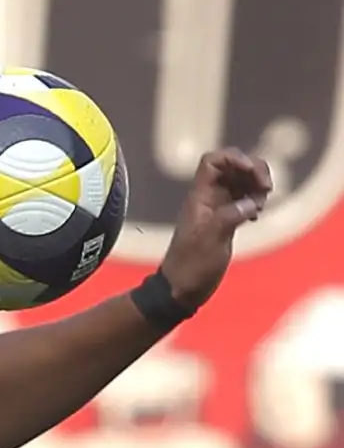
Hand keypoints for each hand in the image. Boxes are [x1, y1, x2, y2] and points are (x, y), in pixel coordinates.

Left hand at [158, 148, 272, 307]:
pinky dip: (254, 201)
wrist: (182, 289)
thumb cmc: (192, 265)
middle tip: (266, 190)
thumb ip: (230, 215)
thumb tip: (253, 201)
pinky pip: (243, 200)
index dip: (234, 158)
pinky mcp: (226, 221)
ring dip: (256, 186)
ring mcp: (217, 209)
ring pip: (241, 182)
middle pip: (233, 167)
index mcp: (200, 197)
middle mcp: (209, 198)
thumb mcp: (211, 239)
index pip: (213, 161)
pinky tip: (255, 216)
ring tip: (262, 203)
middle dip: (253, 171)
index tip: (252, 172)